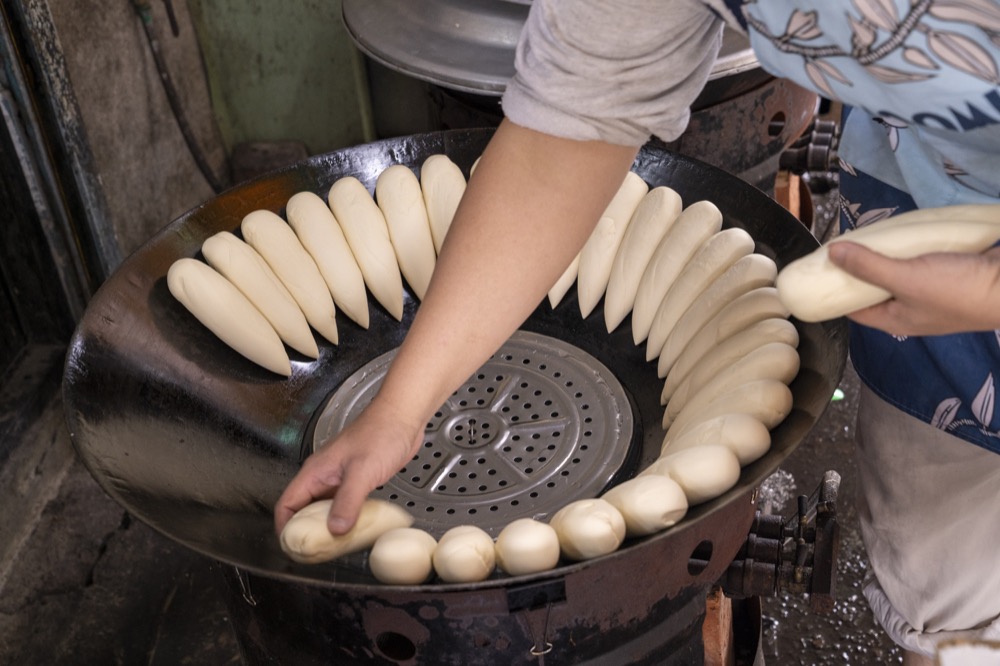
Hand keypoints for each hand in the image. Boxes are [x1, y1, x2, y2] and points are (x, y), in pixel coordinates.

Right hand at [273, 398, 423, 535]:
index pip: (286, 504)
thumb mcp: (362, 472)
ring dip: (327, 526)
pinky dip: (344, 517)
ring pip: (324, 507)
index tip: (294, 548)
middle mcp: (323, 475)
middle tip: (316, 553)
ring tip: (335, 546)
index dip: (285, 528)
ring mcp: (339, 477)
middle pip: (303, 509)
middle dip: (306, 532)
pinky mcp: (356, 478)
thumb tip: (334, 530)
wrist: (403, 417)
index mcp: (315, 472)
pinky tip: (355, 527)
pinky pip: (343, 503)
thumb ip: (347, 502)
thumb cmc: (381, 433)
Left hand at [827, 241, 999, 335]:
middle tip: (845, 245)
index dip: (837, 293)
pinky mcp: (956, 275)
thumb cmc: (957, 290)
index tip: (822, 271)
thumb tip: (831, 253)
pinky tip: (908, 233)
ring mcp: (937, 293)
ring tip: (872, 234)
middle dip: (862, 270)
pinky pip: (927, 262)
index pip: (856, 310)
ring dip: (889, 257)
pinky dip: (915, 250)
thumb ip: (868, 266)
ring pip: (903, 274)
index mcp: (897, 319)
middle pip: (878, 290)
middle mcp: (914, 310)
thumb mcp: (905, 278)